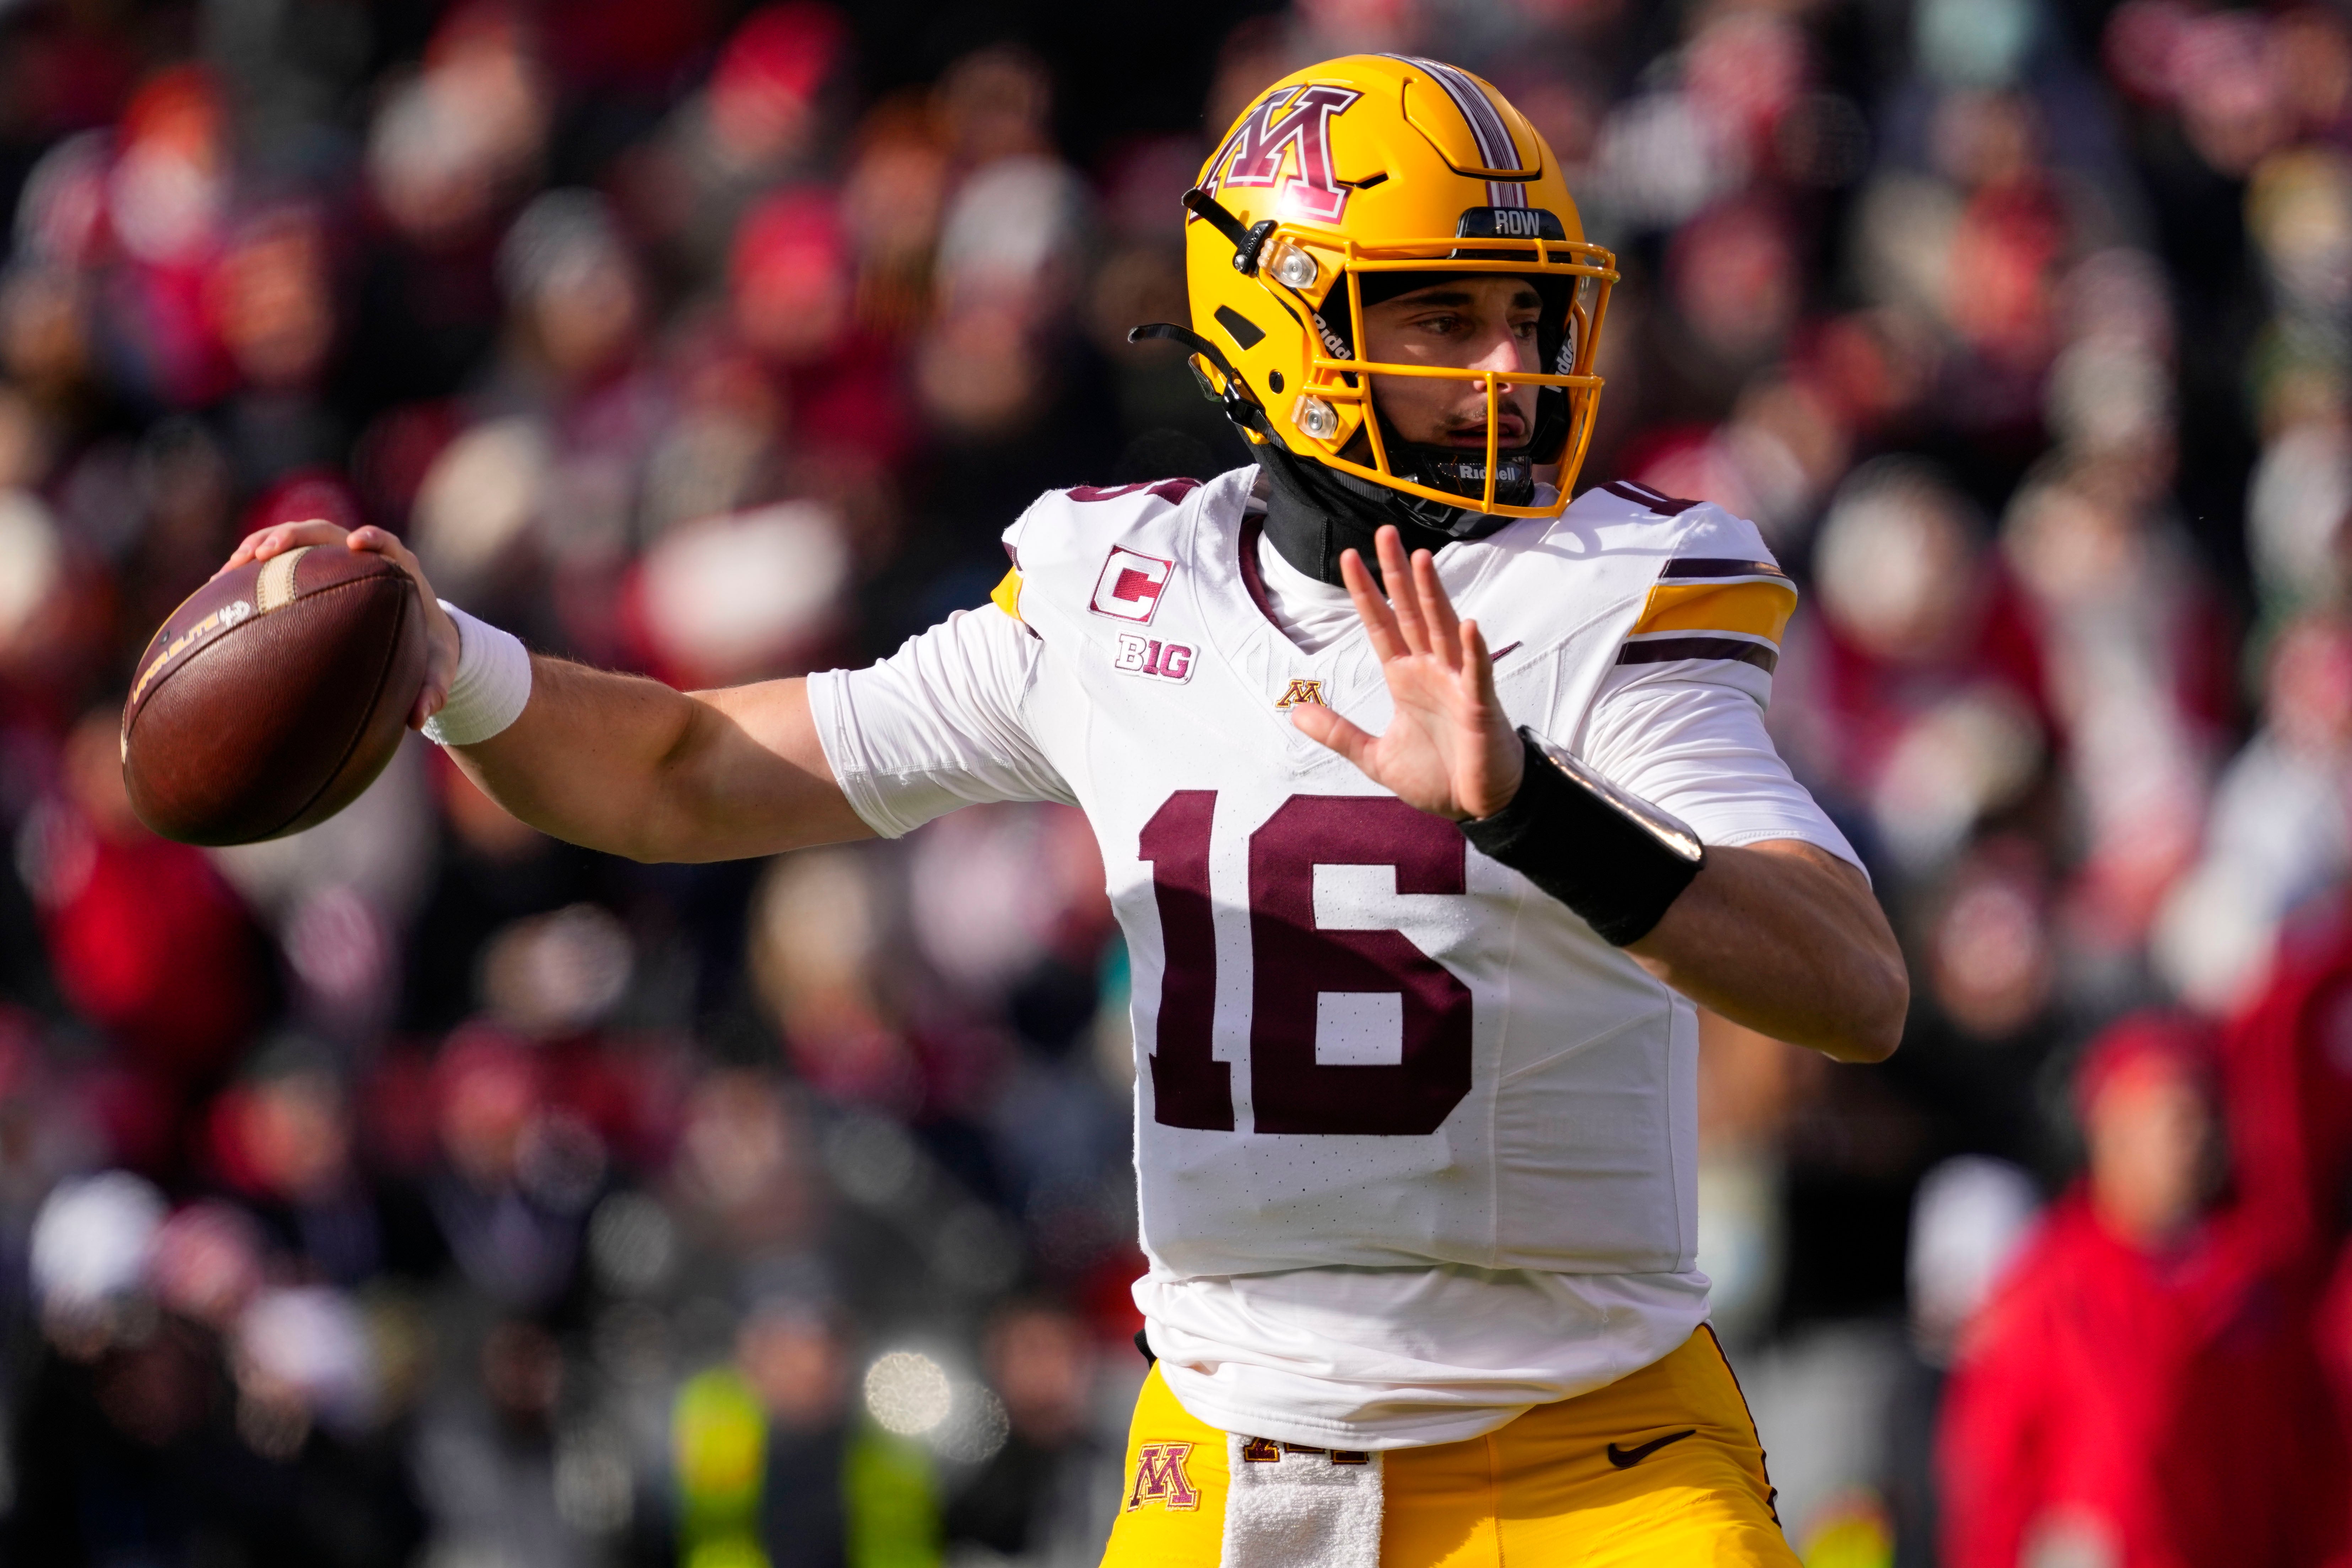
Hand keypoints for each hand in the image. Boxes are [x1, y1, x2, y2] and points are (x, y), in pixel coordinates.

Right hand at [217, 521, 460, 730]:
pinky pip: (280, 559)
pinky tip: (221, 585)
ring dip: (263, 544)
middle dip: (296, 535)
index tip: (356, 543)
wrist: (420, 637)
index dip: (374, 539)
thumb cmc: (430, 650)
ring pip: (296, 540)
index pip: (388, 545)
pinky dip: (252, 565)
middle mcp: (364, 557)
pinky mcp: (313, 569)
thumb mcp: (436, 671)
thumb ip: (433, 690)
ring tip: (232, 565)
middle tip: (266, 551)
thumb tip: (419, 719)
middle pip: (328, 533)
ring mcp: (335, 559)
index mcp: (400, 571)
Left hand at [1288, 525, 1525, 820]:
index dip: (1366, 593)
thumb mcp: (1375, 756)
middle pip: (1411, 613)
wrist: (1477, 805)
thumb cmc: (1437, 775)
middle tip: (1385, 533)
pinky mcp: (1479, 706)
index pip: (1381, 625)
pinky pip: (1477, 672)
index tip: (1349, 558)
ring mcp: (1457, 684)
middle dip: (1397, 575)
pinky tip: (1467, 624)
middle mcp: (1430, 670)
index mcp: (1404, 677)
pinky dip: (1473, 650)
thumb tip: (1295, 714)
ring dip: (1432, 595)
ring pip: (1442, 629)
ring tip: (1420, 559)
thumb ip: (1338, 733)